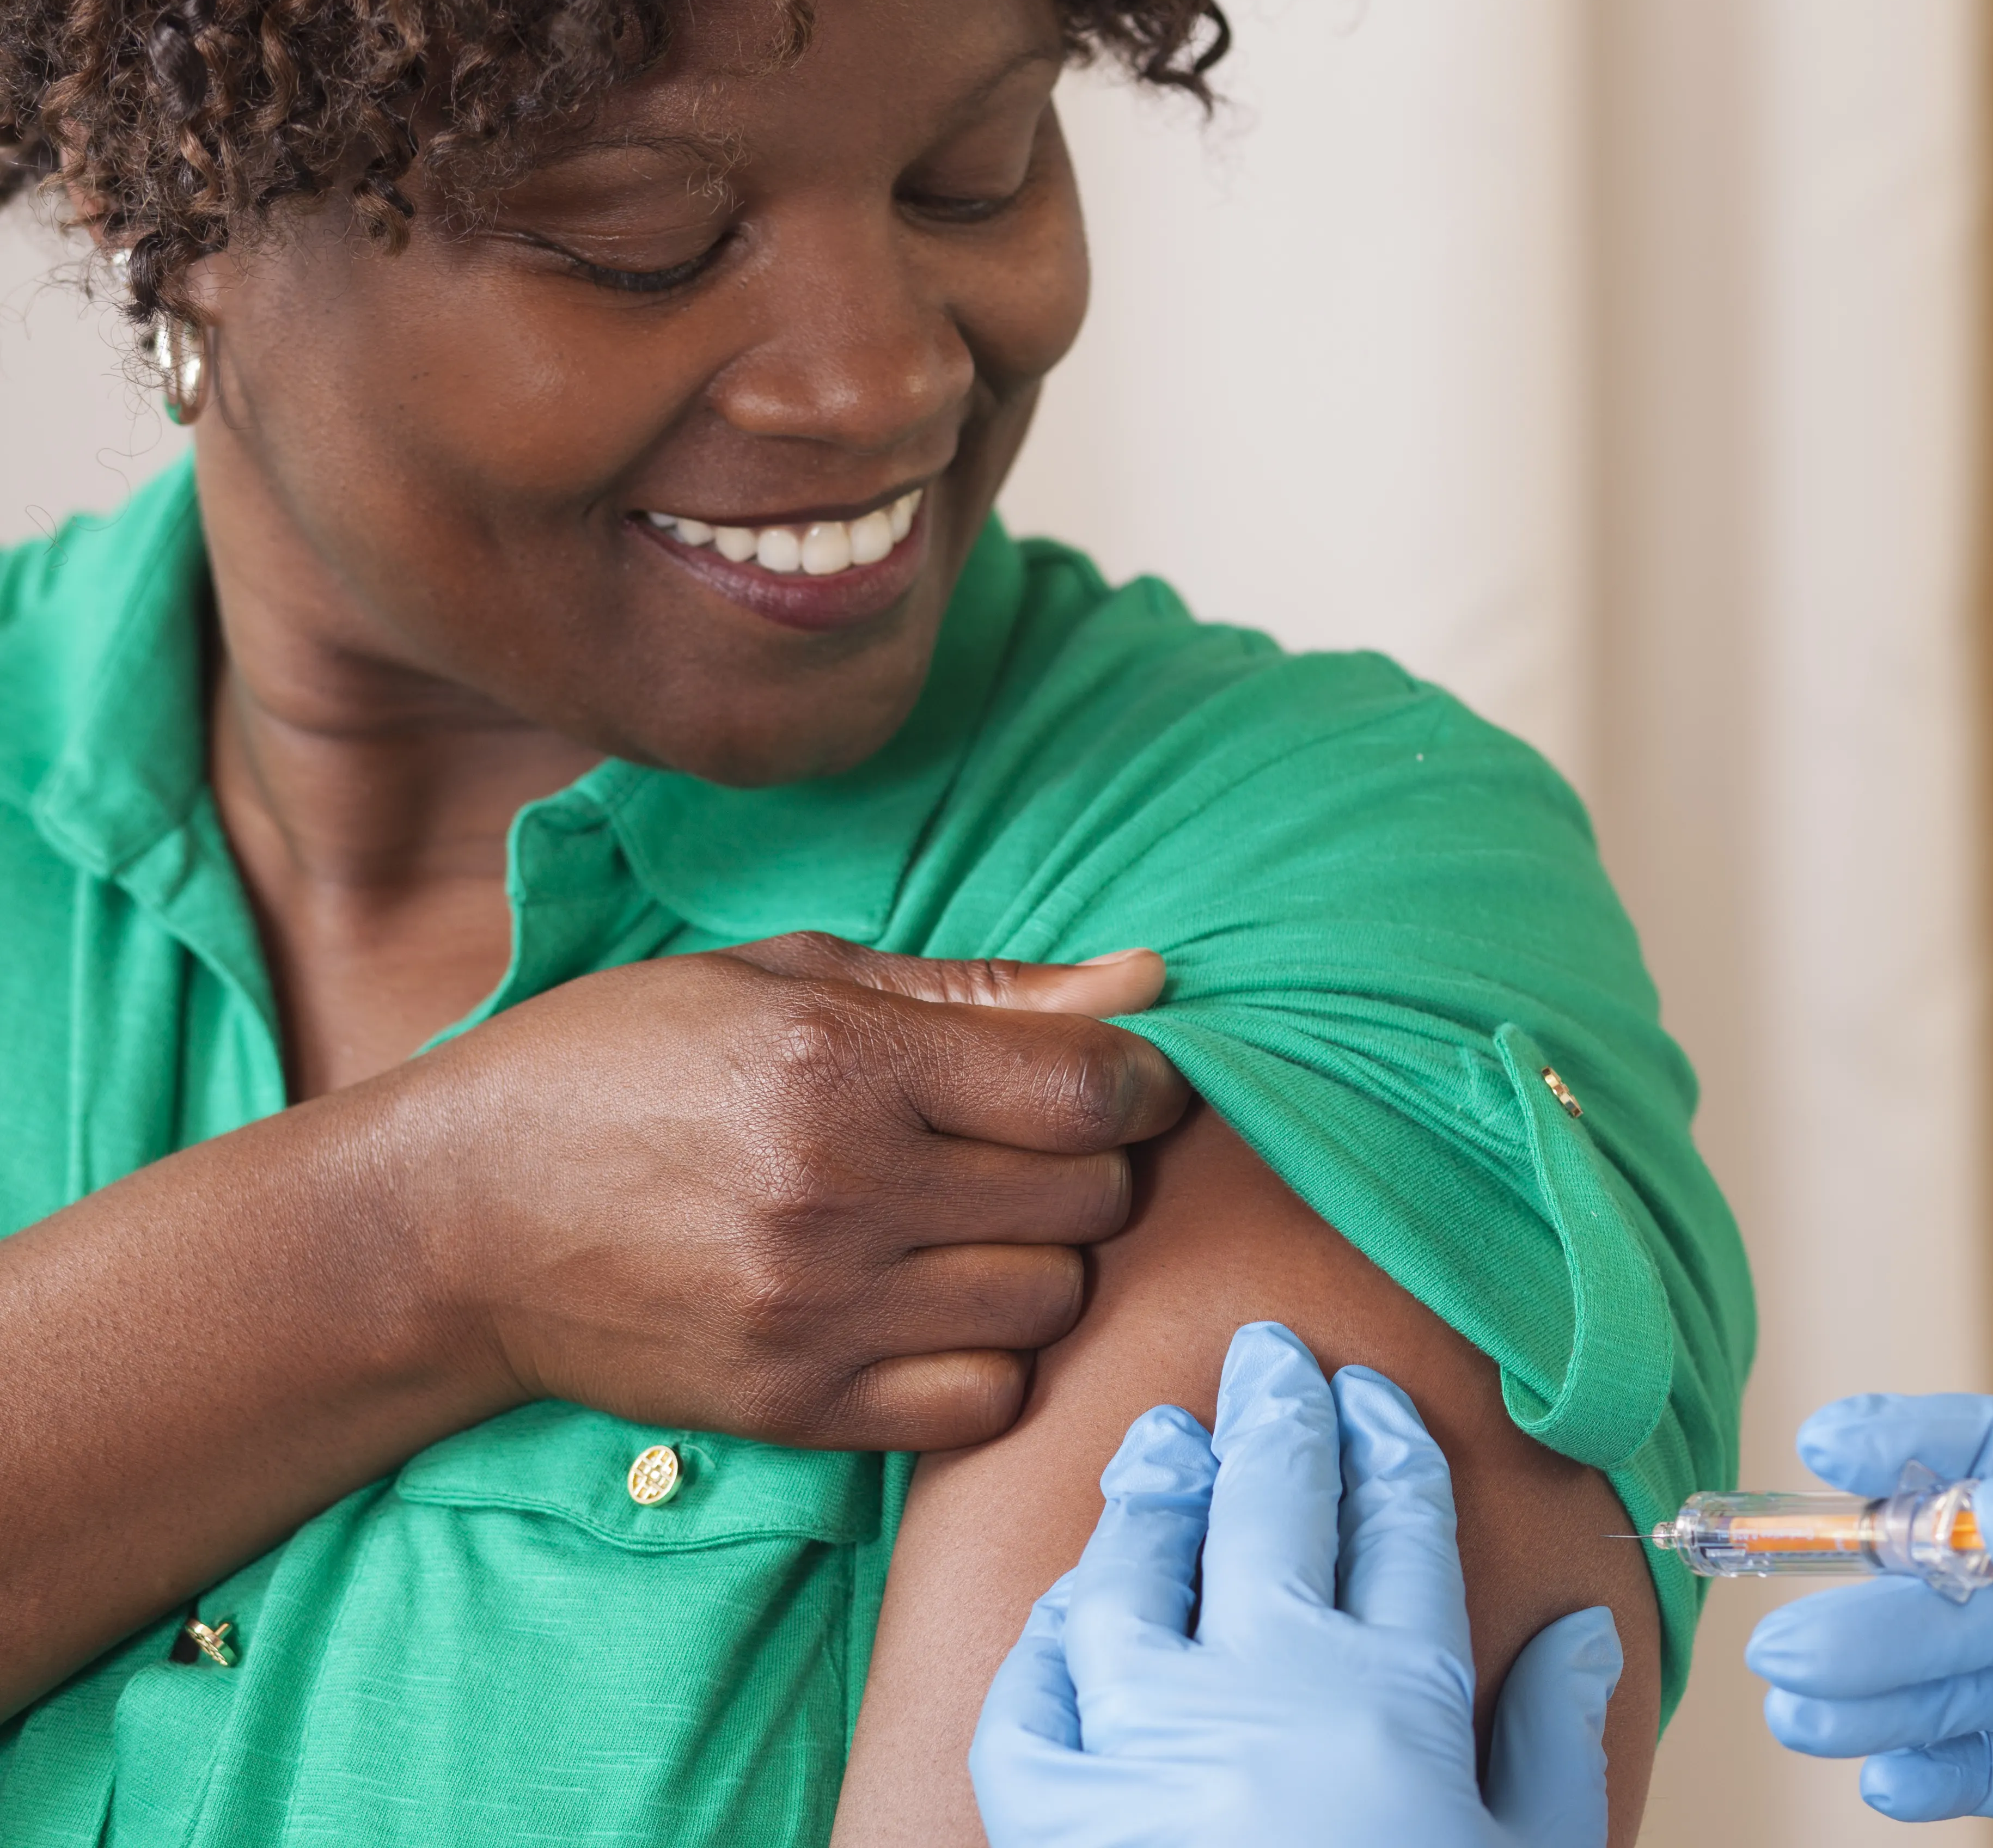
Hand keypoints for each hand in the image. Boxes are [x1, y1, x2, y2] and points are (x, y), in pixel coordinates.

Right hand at [385, 932, 1187, 1447]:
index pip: (1088, 1088)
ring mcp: (816, 1309)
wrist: (448, 1219)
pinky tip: (934, 1307)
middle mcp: (838, 1189)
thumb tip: (1152, 979)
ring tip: (972, 1226)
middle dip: (1090, 1166)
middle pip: (1089, 1199)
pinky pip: (984, 1402)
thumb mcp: (785, 977)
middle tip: (1029, 1149)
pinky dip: (987, 1358)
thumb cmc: (619, 1066)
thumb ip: (981, 989)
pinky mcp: (792, 1406)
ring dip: (1042, 1262)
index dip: (1141, 1082)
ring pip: (1052, 1302)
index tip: (1124, 1079)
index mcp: (839, 1060)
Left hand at [969, 1321, 1619, 1847]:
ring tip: (1163, 1444)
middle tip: (1266, 1354)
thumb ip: (1554, 1747)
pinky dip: (1047, 1644)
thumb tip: (1583, 1631)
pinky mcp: (1050, 1824)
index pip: (1397, 1524)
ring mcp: (1145, 1750)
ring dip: (1152, 1497)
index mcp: (1396, 1698)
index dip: (1385, 1444)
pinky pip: (1030, 1703)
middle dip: (1275, 1414)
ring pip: (1136, 1576)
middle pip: (1271, 1509)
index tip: (1371, 1394)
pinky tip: (1072, 1609)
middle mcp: (1265, 1691)